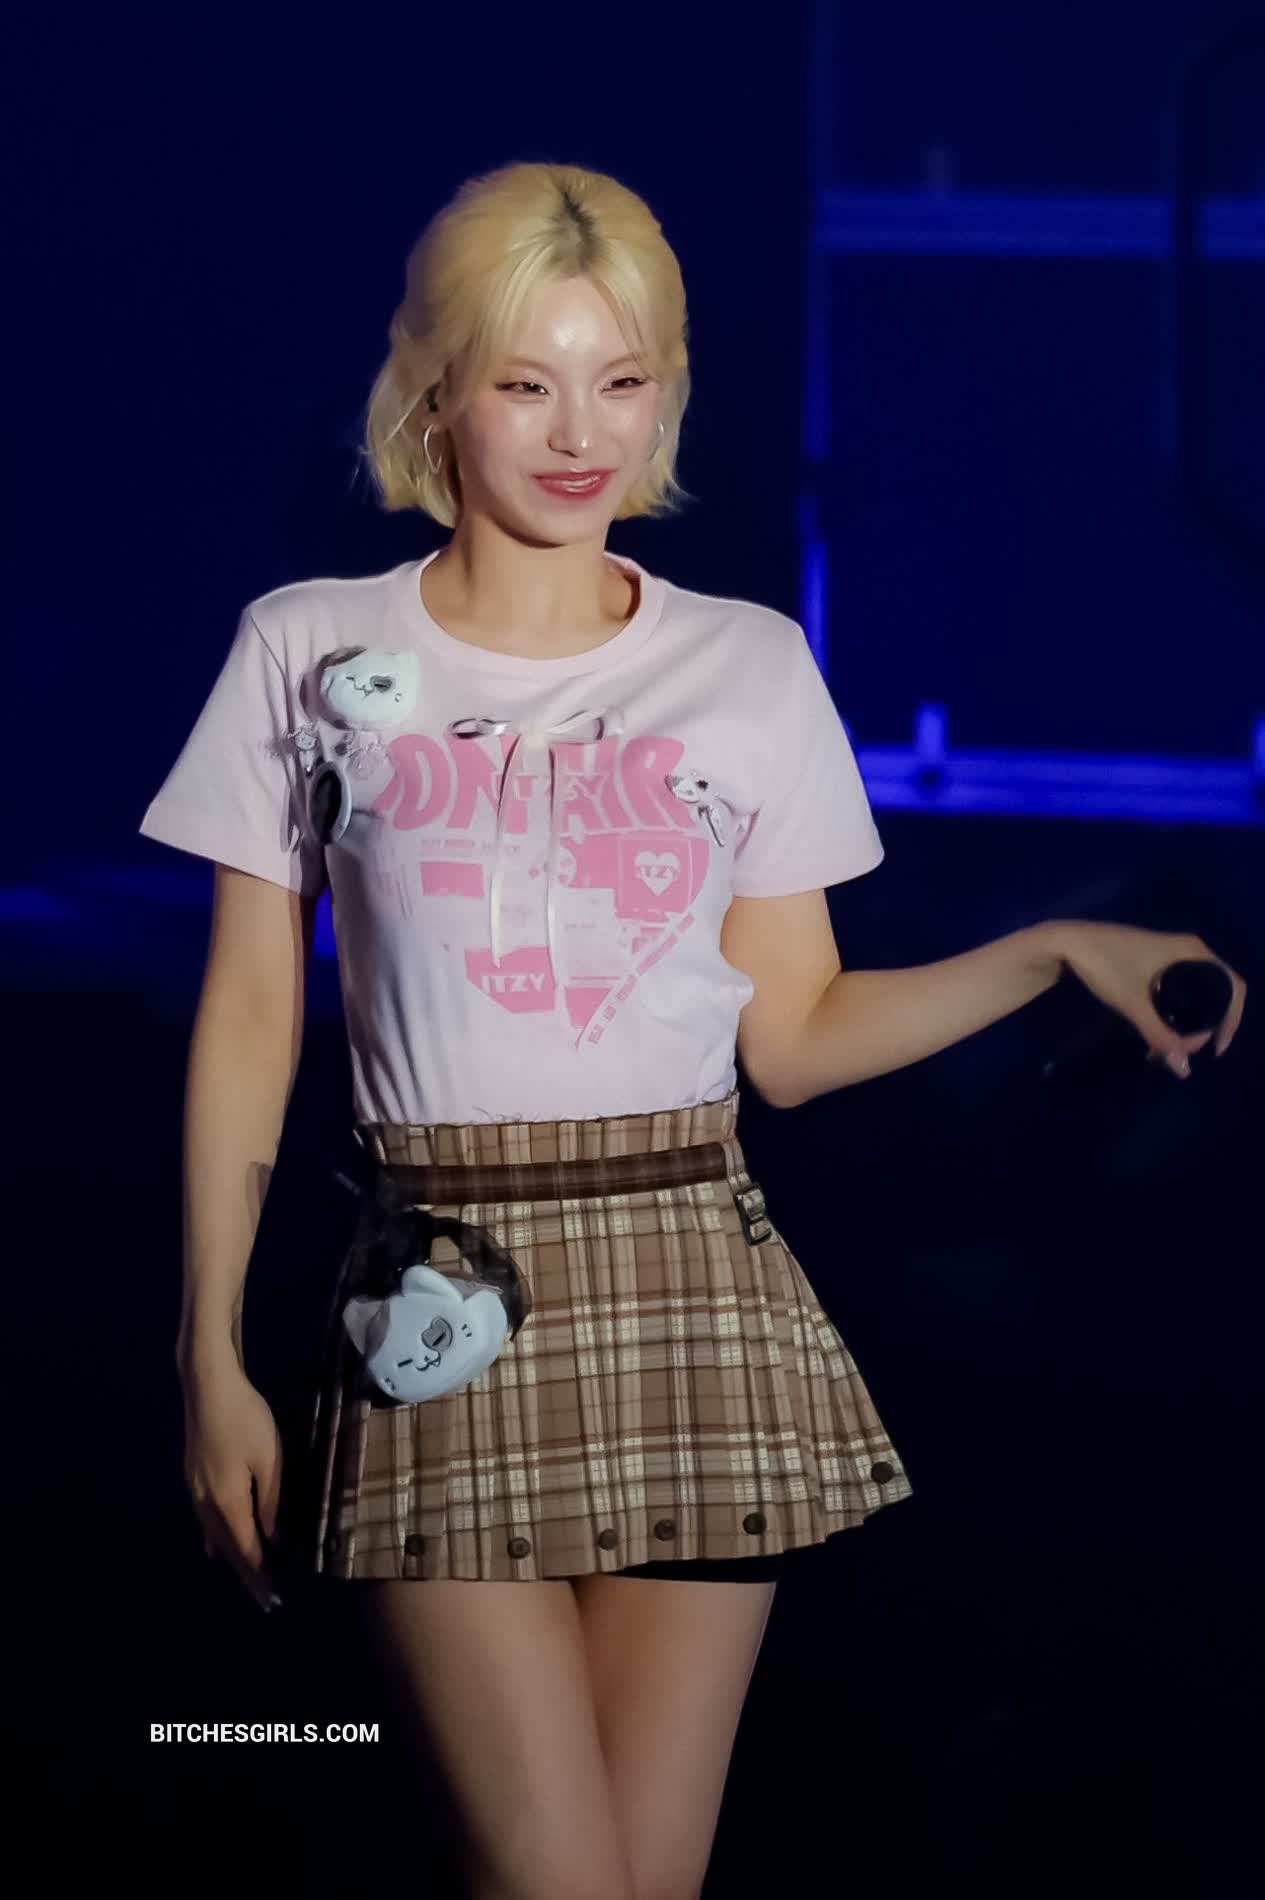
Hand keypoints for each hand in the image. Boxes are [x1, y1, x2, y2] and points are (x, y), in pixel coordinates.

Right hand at [178, 1353, 283, 1611]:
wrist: (208, 1386)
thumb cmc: (245, 1419)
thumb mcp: (269, 1459)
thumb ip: (270, 1501)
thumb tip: (270, 1537)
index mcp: (227, 1502)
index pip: (245, 1549)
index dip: (259, 1574)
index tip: (272, 1596)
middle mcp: (205, 1503)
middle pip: (226, 1547)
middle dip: (245, 1572)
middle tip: (262, 1596)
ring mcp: (194, 1490)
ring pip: (213, 1534)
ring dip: (230, 1555)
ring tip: (245, 1575)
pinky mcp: (191, 1476)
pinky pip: (204, 1519)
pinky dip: (215, 1536)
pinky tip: (214, 1544)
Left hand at [1051, 923, 1246, 1076]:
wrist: (1065, 942)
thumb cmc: (1103, 965)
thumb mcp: (1133, 1002)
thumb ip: (1160, 1035)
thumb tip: (1184, 1070)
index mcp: (1192, 952)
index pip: (1232, 986)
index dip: (1232, 1019)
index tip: (1216, 1047)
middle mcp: (1187, 950)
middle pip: (1214, 992)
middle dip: (1204, 1025)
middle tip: (1182, 1051)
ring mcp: (1170, 954)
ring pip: (1193, 992)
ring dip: (1186, 1021)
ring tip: (1166, 1047)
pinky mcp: (1153, 961)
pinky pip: (1177, 989)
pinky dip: (1173, 1011)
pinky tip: (1156, 1030)